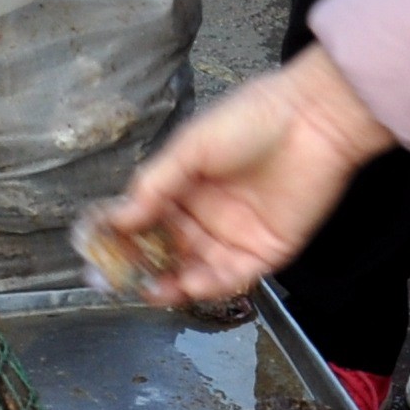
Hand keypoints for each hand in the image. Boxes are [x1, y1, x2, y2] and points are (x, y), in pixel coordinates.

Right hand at [93, 49, 393, 302]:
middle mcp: (207, 214)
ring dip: (169, 282)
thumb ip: (155, 185)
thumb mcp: (191, 145)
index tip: (94, 249)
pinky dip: (206, 286)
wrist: (315, 119)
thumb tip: (117, 219)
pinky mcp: (264, 251)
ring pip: (193, 269)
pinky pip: (230, 277)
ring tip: (146, 290)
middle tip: (114, 279)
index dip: (120, 235)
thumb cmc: (252, 120)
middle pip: (166, 249)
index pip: (145, 218)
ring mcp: (234, 234)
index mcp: (185, 184)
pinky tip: (183, 286)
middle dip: (140, 266)